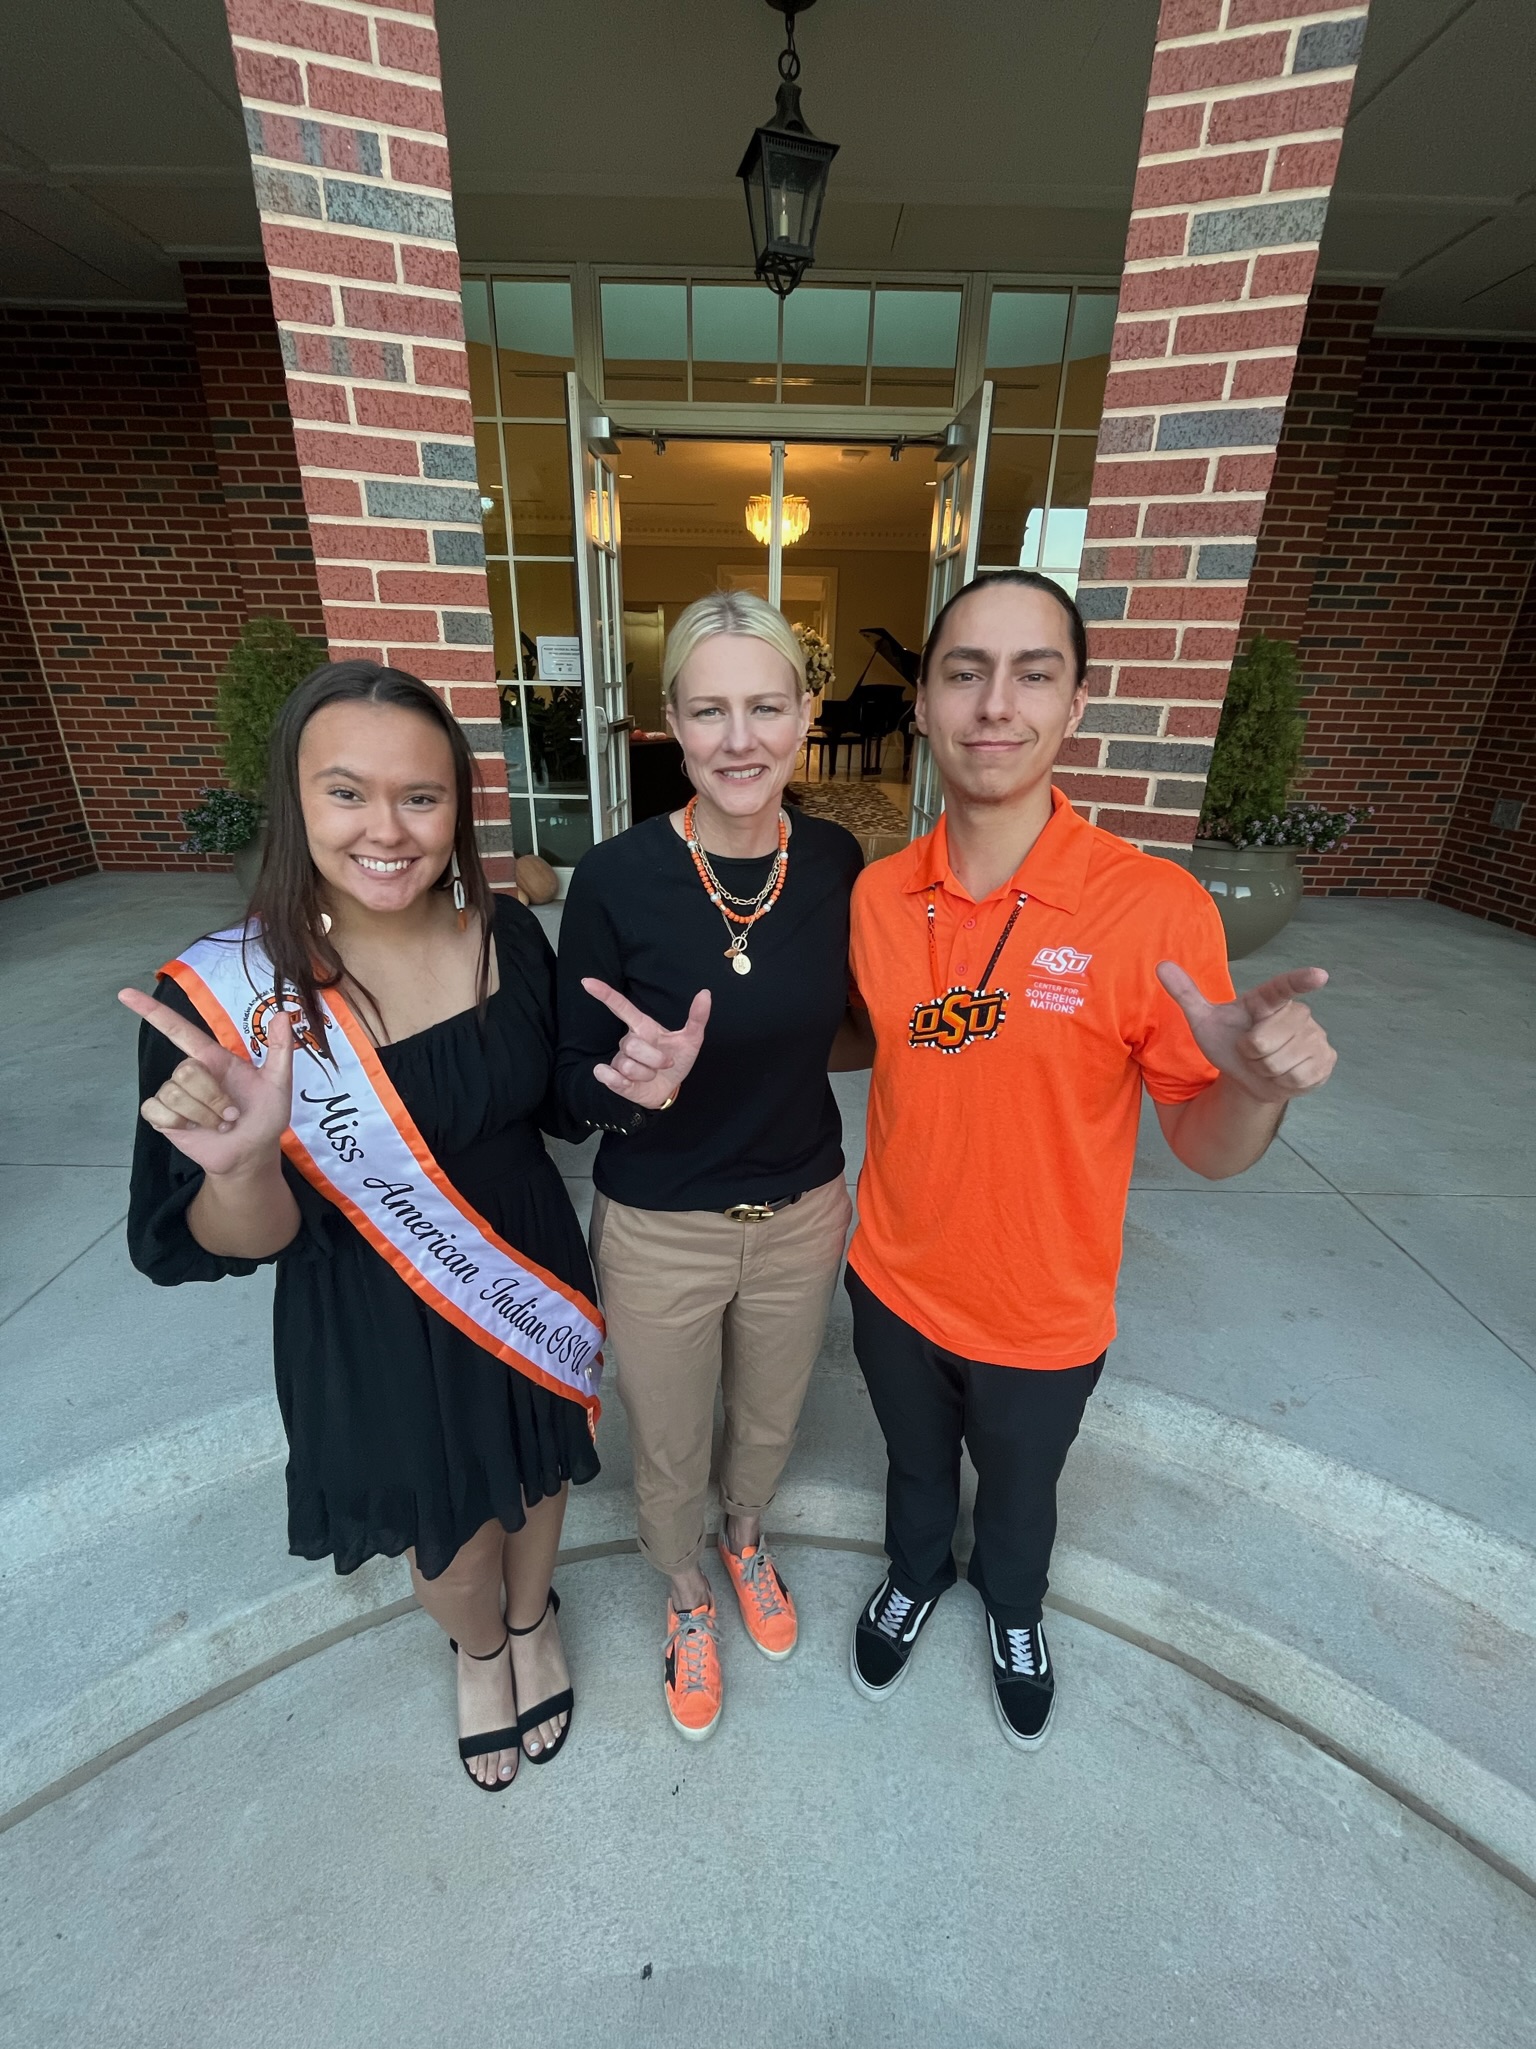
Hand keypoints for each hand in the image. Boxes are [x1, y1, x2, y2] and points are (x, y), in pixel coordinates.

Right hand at [119, 988, 294, 1174]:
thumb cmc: (265, 1116)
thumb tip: (282, 1015)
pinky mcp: (164, 1117)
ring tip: (220, 1124)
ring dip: (203, 1114)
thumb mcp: (278, 1082)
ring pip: (174, 1093)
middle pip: (186, 1071)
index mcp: (213, 1058)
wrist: (252, 1153)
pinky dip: (180, 1123)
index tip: (126, 994)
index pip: (177, 1029)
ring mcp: (175, 1095)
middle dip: (212, 1097)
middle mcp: (191, 1073)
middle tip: (231, 1113)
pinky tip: (195, 1129)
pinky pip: (158, 1110)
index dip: (151, 1010)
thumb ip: (280, 1048)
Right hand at [581, 978, 710, 1110]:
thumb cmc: (676, 1060)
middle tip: (666, 1064)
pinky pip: (608, 1076)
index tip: (587, 982)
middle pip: (632, 1045)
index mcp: (643, 1027)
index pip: (621, 1007)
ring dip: (647, 1074)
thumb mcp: (691, 1040)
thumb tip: (705, 993)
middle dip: (655, 1059)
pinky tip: (629, 1083)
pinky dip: (618, 1081)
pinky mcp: (612, 1078)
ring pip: (627, 1066)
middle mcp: (628, 1040)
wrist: (669, 1089)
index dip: (604, 994)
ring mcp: (619, 1059)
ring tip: (652, 1075)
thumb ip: (697, 1017)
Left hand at [1156, 962, 1336, 1103]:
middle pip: (1263, 1044)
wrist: (1252, 1076)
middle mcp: (1298, 1013)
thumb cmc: (1230, 1042)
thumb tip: (1160, 965)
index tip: (1320, 975)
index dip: (1301, 981)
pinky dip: (1283, 1083)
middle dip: (1249, 1056)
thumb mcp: (1205, 1022)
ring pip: (1280, 1064)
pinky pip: (1298, 1078)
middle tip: (1252, 1053)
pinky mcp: (1326, 1060)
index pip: (1283, 988)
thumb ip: (1186, 994)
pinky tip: (1283, 1074)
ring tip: (1267, 1063)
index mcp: (1268, 1001)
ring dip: (1266, 1071)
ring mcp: (1316, 1036)